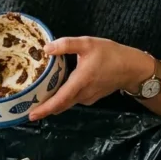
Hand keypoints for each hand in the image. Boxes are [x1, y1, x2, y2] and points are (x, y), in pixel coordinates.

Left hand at [28, 37, 152, 120]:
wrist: (132, 68)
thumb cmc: (111, 55)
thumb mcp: (88, 44)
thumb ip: (66, 45)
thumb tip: (46, 48)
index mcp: (80, 82)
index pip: (59, 100)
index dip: (45, 109)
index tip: (31, 115)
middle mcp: (83, 94)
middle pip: (60, 105)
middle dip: (45, 109)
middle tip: (27, 109)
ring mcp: (88, 98)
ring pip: (67, 103)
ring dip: (54, 103)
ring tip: (38, 98)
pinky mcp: (92, 97)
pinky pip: (74, 99)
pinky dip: (64, 97)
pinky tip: (56, 89)